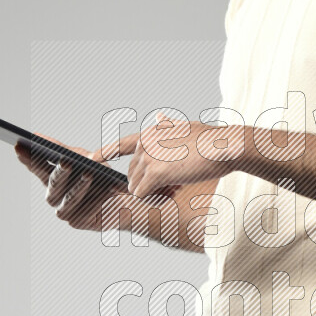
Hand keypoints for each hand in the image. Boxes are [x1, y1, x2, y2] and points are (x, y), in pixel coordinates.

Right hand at [13, 132, 149, 231]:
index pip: (36, 167)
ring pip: (70, 198)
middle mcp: (53, 196)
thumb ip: (65, 150)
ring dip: (80, 185)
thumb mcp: (84, 159)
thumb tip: (38, 136)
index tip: (19, 146)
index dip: (27, 158)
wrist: (120, 202)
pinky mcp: (78, 222)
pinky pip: (88, 209)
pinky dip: (100, 198)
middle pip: (53, 183)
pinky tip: (109, 188)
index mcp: (51, 178)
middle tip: (66, 161)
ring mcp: (64, 211)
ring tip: (89, 173)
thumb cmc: (99, 178)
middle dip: (60, 172)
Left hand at [112, 111, 240, 198]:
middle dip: (147, 184)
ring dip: (151, 194)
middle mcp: (145, 143)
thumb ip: (169, 126)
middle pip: (132, 173)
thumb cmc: (211, 139)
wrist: (224, 147)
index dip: (104, 152)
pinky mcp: (155, 173)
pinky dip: (153, 199)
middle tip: (171, 189)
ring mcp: (149, 158)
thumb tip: (159, 117)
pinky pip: (141, 194)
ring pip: (135, 186)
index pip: (121, 144)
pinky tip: (171, 195)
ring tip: (174, 191)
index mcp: (152, 132)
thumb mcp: (186, 127)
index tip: (91, 158)